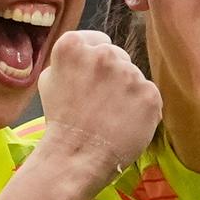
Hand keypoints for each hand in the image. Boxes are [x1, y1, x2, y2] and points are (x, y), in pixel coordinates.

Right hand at [32, 30, 161, 192]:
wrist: (75, 158)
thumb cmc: (60, 121)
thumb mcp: (50, 79)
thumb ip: (71, 58)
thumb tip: (90, 50)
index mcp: (74, 45)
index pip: (98, 42)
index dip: (95, 64)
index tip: (91, 82)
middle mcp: (103, 54)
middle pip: (118, 57)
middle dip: (113, 76)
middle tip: (100, 103)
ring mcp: (129, 73)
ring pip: (134, 77)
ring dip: (127, 93)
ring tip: (111, 117)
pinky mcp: (149, 94)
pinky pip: (149, 95)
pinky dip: (141, 109)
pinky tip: (125, 124)